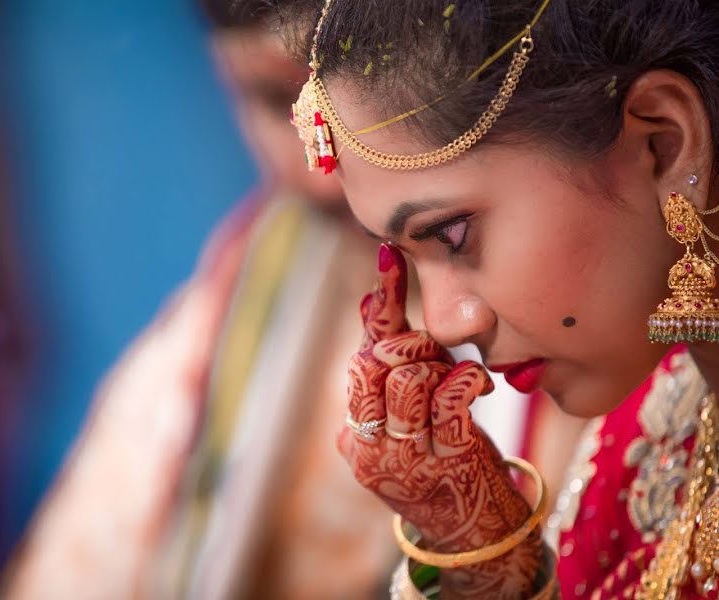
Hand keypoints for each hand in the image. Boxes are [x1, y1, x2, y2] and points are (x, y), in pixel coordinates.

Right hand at [338, 243, 541, 598]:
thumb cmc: (440, 468)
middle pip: (377, 363)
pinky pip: (446, 402)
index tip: (390, 256)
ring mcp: (405, 456)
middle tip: (438, 352)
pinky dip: (460, 379)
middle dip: (411, 343)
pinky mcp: (446, 462)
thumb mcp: (405, 424)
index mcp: (356, 432)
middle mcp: (370, 444)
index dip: (377, 306)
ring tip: (456, 375)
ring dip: (438, 364)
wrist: (470, 537)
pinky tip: (473, 379)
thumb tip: (371, 304)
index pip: (361, 357)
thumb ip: (389, 377)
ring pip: (407, 378)